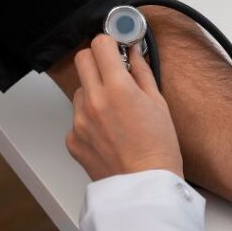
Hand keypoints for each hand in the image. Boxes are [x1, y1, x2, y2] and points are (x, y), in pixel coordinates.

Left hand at [66, 35, 183, 180]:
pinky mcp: (73, 139)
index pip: (100, 44)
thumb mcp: (159, 104)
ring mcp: (79, 121)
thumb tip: (133, 53)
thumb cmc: (159, 151)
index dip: (110, 42)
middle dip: (97, 60)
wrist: (146, 187)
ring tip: (116, 113)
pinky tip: (109, 133)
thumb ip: (142, 73)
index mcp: (117, 89)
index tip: (117, 48)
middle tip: (114, 72)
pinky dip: (90, 119)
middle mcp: (93, 101)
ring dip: (94, 92)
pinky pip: (77, 118)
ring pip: (79, 90)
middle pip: (82, 59)